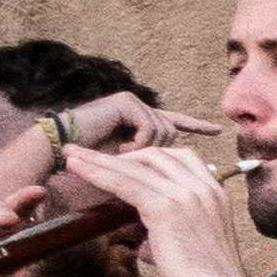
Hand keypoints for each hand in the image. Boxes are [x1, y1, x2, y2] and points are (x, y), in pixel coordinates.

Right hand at [47, 90, 215, 161]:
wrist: (58, 154)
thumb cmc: (89, 168)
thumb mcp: (130, 173)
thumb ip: (153, 170)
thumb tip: (184, 174)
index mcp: (143, 124)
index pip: (175, 123)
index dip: (195, 125)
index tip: (218, 129)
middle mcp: (141, 110)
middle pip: (173, 134)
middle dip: (160, 154)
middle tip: (137, 164)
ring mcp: (134, 104)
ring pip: (164, 132)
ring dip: (145, 152)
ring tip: (123, 156)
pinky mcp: (127, 102)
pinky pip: (150, 127)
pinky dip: (138, 142)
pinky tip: (121, 147)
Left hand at [53, 140, 251, 276]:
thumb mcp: (198, 241)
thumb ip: (176, 228)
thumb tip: (147, 237)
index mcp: (215, 192)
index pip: (179, 158)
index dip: (147, 157)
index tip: (122, 163)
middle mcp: (203, 187)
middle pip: (155, 156)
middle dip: (120, 155)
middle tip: (90, 158)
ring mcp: (186, 195)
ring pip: (135, 167)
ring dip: (99, 159)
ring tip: (72, 156)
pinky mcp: (166, 209)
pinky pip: (125, 183)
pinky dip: (99, 174)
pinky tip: (78, 169)